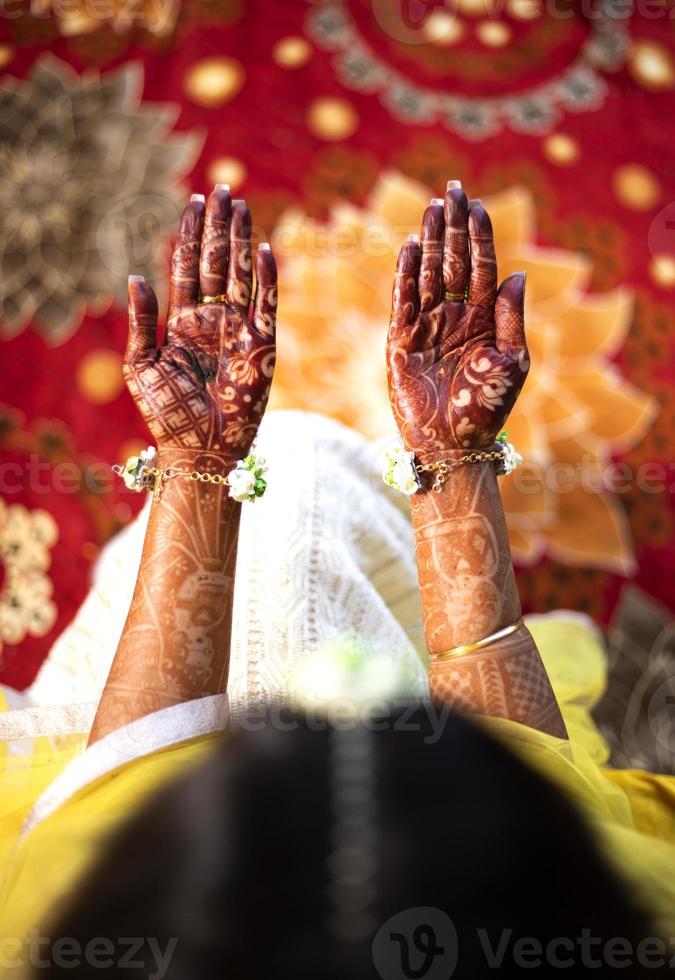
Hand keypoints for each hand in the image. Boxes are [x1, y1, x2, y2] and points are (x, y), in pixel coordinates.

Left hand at [124, 188, 276, 456]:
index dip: (191, 236)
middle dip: (219, 227)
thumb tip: (136, 276)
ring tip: (241, 206)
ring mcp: (239, 331)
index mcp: (182, 323)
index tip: (195, 201)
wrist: (200, 448)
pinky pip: (268, 305)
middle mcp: (212, 321)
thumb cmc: (167, 414)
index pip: (189, 269)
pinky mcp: (263, 347)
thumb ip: (142, 321)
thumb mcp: (141, 365)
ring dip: (240, 241)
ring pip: (242, 276)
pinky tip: (263, 249)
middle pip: (217, 264)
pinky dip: (266, 278)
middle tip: (223, 190)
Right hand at [386, 186, 528, 455]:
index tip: (475, 204)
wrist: (453, 445)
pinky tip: (409, 247)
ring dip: (429, 241)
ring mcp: (426, 328)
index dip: (478, 235)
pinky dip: (405, 274)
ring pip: (427, 274)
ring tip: (431, 207)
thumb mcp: (512, 361)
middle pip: (452, 261)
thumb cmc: (487, 409)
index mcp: (483, 321)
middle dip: (452, 226)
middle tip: (450, 190)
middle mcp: (454, 318)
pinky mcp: (401, 342)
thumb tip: (517, 274)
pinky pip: (403, 301)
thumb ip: (511, 318)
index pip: (480, 267)